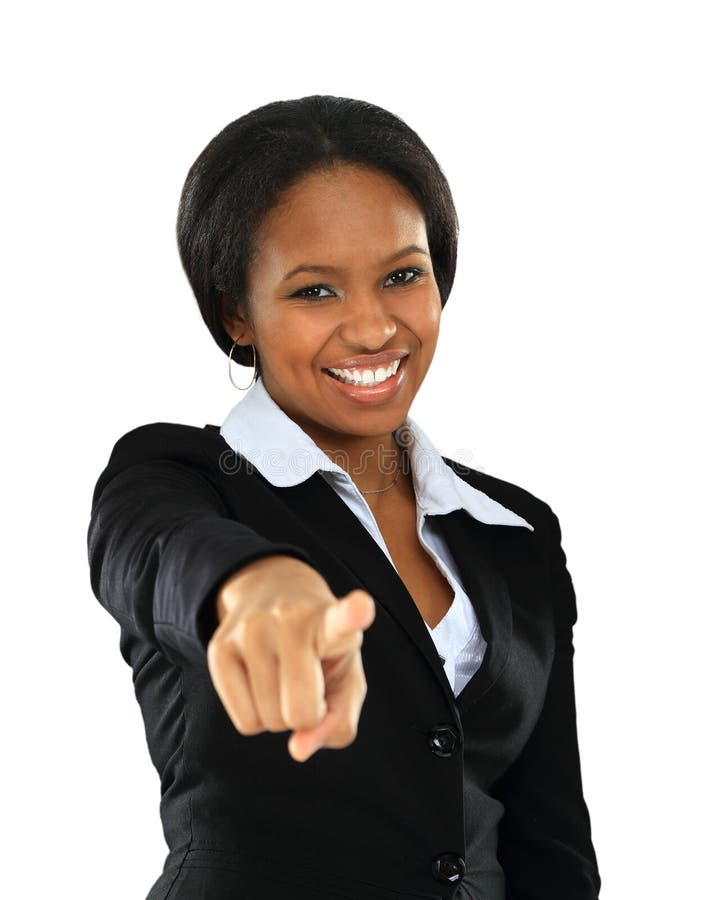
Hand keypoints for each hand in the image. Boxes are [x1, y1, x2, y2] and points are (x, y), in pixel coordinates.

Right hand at [207, 555, 375, 762]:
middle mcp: (288, 618)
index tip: (362, 607)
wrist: (273, 594)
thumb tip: (298, 749)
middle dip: (307, 714)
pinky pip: (245, 723)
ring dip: (280, 714)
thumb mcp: (346, 679)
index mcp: (330, 621)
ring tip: (283, 676)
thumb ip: (338, 721)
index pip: (342, 620)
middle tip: (308, 683)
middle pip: (300, 711)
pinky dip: (258, 717)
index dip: (353, 614)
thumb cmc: (322, 650)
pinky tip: (261, 682)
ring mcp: (249, 630)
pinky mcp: (219, 648)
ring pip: (269, 720)